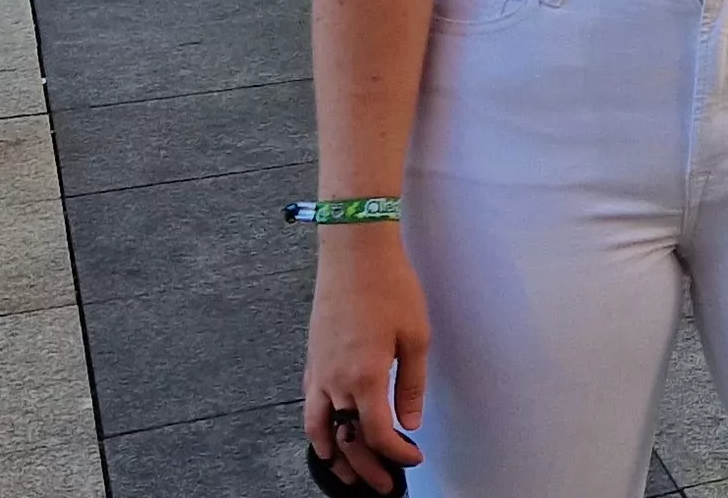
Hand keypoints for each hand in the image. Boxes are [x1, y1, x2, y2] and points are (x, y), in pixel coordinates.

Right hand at [303, 228, 429, 492]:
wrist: (354, 253)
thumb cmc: (390, 288)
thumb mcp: (416, 337)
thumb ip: (412, 385)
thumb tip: (410, 422)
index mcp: (365, 377)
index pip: (377, 434)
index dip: (395, 454)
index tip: (411, 458)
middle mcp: (335, 380)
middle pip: (345, 440)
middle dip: (365, 468)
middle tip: (382, 484)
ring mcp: (318, 372)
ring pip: (318, 429)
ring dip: (334, 456)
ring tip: (348, 473)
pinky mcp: (312, 361)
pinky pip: (310, 408)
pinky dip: (319, 430)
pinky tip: (332, 434)